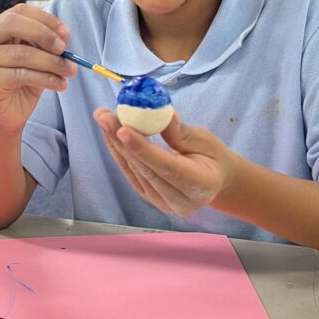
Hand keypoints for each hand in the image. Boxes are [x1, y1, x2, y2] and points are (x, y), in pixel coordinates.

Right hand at [0, 4, 75, 133]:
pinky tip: (59, 84)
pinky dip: (45, 79)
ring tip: (69, 71)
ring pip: (21, 53)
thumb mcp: (37, 58)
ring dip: (51, 62)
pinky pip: (20, 75)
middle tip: (64, 50)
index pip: (20, 11)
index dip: (45, 19)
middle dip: (44, 35)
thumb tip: (64, 35)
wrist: (6, 115)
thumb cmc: (21, 84)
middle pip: (14, 24)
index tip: (65, 34)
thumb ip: (45, 43)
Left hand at [94, 108, 234, 216]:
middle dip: (121, 141)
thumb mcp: (205, 140)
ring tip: (103, 118)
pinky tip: (109, 133)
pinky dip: (118, 152)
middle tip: (104, 115)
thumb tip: (161, 115)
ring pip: (134, 171)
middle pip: (146, 169)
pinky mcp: (150, 198)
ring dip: (115, 143)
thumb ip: (182, 133)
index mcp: (202, 185)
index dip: (143, 149)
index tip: (122, 130)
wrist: (215, 180)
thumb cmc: (212, 157)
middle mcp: (180, 201)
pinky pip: (131, 174)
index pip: (168, 167)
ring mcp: (163, 203)